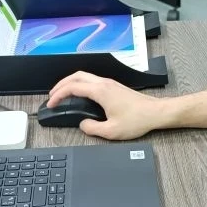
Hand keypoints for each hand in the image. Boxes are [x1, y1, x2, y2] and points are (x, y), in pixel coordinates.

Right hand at [46, 71, 166, 139]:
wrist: (156, 112)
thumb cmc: (137, 120)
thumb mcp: (111, 131)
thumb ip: (92, 128)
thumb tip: (82, 124)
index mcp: (100, 91)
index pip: (72, 87)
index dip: (58, 95)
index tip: (51, 104)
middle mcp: (104, 83)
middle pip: (76, 76)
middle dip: (61, 84)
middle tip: (52, 96)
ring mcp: (110, 83)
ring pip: (84, 76)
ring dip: (70, 82)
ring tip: (62, 93)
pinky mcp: (114, 86)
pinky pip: (92, 80)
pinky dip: (80, 84)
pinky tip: (79, 94)